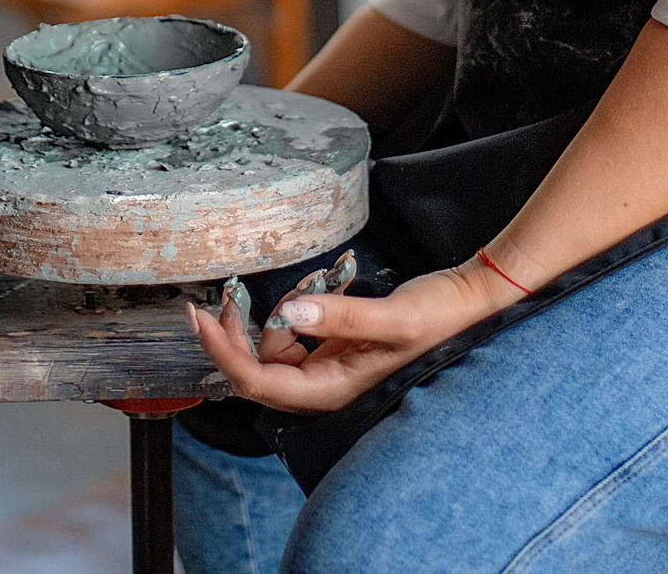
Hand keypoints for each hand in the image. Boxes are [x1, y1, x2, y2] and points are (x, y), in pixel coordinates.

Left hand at [188, 257, 525, 415]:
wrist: (468, 301)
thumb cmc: (439, 318)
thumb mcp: (391, 317)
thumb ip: (340, 316)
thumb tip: (291, 312)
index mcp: (331, 390)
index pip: (256, 381)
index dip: (222, 353)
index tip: (199, 318)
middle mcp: (324, 384)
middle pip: (256, 365)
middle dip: (240, 328)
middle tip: (229, 290)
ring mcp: (327, 364)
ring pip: (275, 341)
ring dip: (283, 306)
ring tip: (322, 278)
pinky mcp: (333, 343)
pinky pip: (297, 325)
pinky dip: (304, 299)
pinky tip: (332, 280)